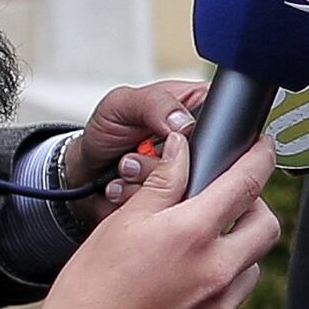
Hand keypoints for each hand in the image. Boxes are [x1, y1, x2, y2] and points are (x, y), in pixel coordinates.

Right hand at [14, 129, 280, 308]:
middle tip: (226, 205)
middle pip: (267, 226)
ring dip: (234, 253)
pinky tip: (179, 293)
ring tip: (192, 255)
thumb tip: (183, 150)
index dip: (262, 156)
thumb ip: (162, 183)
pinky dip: (216, 292)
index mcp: (192, 234)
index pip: (248, 182)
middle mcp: (217, 272)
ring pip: (251, 267)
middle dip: (254, 208)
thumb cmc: (89, 295)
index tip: (264, 148)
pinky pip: (231, 305)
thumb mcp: (120, 225)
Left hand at [64, 80, 205, 221]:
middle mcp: (197, 143)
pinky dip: (141, 196)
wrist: (85, 171)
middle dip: (166, 161)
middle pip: (208, 160)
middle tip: (139, 151)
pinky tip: (127, 184)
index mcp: (196, 108)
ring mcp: (187, 174)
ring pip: (187, 186)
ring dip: (148, 180)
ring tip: (128, 167)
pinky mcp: (174, 199)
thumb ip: (155, 104)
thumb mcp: (123, 103)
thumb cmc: (106, 130)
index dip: (202, 132)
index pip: (222, 119)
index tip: (172, 135)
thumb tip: (184, 122)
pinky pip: (170, 205)